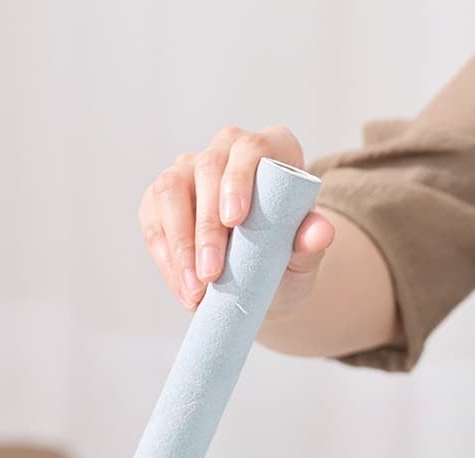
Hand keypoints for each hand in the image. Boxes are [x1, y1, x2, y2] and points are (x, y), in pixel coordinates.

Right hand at [139, 124, 334, 312]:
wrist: (266, 283)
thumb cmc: (287, 260)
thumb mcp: (305, 258)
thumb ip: (311, 243)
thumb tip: (321, 233)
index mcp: (270, 150)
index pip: (252, 149)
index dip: (239, 179)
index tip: (234, 220)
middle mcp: (226, 150)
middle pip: (207, 169)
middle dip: (206, 227)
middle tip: (212, 273)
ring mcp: (189, 171)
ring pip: (171, 189)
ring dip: (180, 243)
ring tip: (195, 290)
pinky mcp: (162, 199)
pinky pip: (153, 219)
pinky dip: (166, 257)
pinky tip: (182, 288)